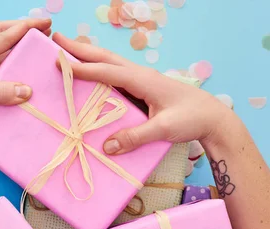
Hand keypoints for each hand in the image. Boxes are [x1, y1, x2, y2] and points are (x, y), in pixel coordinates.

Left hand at [0, 19, 51, 142]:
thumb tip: (27, 90)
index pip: (1, 37)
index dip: (24, 29)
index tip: (45, 23)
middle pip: (0, 37)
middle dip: (21, 30)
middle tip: (44, 29)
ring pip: (1, 56)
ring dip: (19, 51)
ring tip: (39, 50)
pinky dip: (13, 71)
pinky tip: (25, 76)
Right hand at [52, 33, 238, 154]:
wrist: (213, 117)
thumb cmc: (191, 119)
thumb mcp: (164, 129)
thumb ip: (135, 137)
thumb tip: (106, 146)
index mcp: (143, 80)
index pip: (107, 71)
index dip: (83, 69)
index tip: (60, 64)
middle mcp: (140, 75)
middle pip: (105, 58)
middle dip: (80, 49)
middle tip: (56, 40)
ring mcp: (142, 80)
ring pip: (110, 63)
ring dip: (88, 56)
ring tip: (67, 51)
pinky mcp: (144, 88)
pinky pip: (116, 75)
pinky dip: (99, 70)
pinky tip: (92, 74)